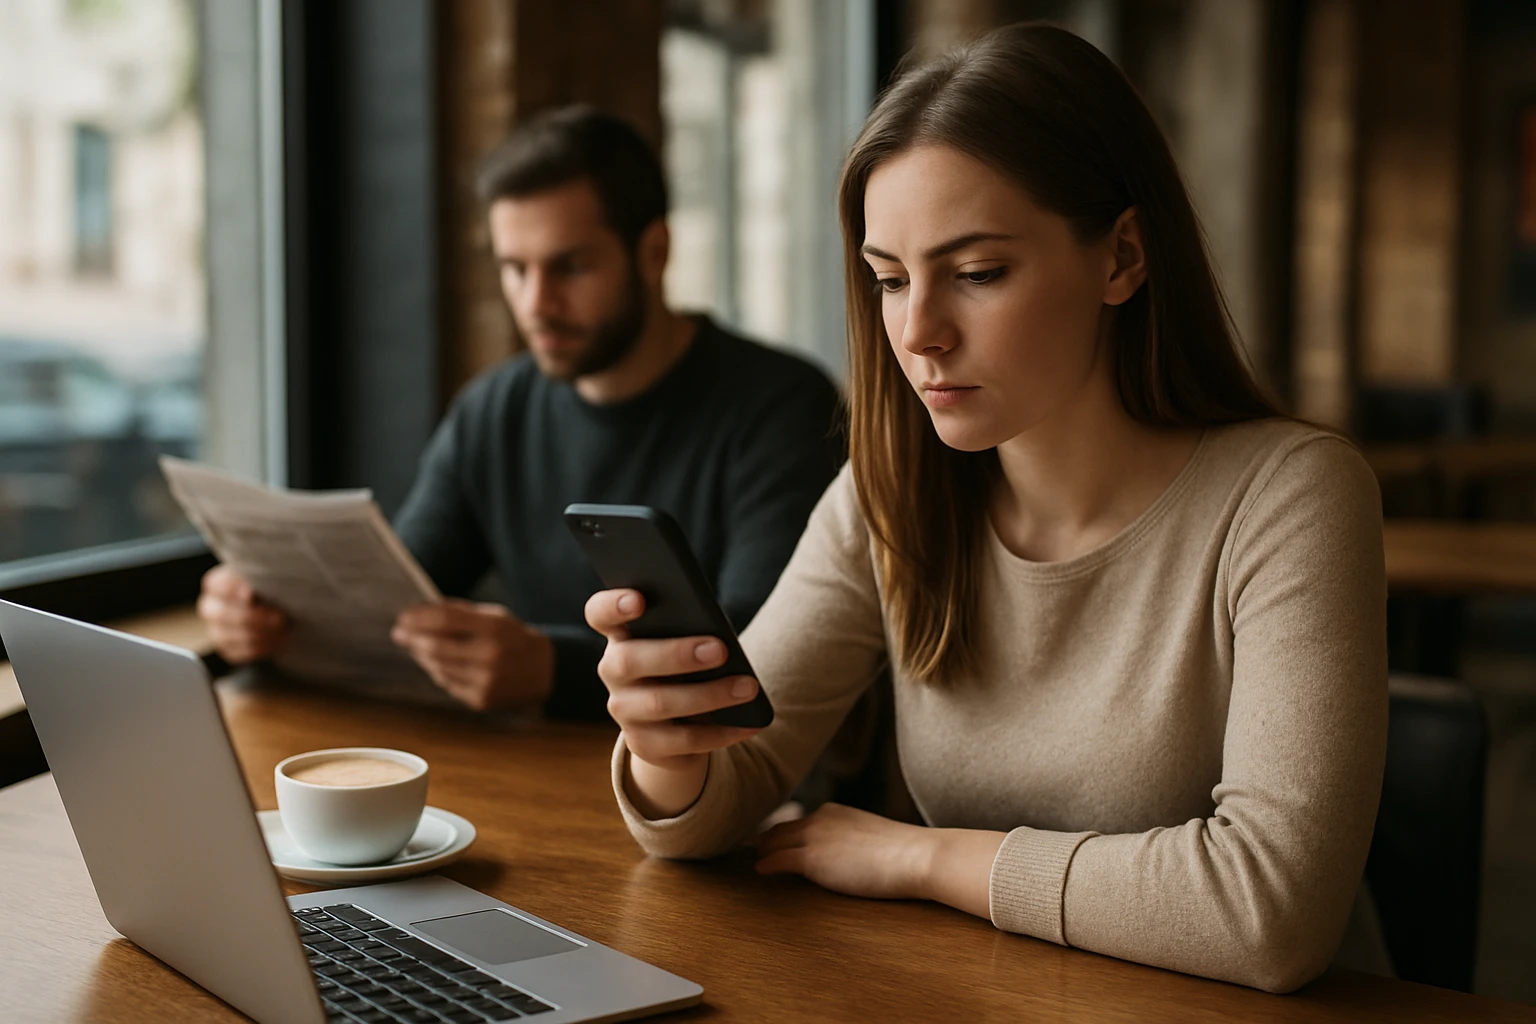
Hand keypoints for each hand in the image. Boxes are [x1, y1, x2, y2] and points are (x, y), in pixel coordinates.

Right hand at [197, 565, 288, 663]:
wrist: (277, 611)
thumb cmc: (271, 590)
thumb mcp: (267, 580)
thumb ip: (261, 580)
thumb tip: (258, 589)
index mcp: (217, 584)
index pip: (215, 584)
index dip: (231, 589)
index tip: (251, 594)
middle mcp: (210, 607)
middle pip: (222, 613)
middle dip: (254, 617)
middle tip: (280, 618)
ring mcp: (215, 630)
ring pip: (229, 636)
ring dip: (261, 635)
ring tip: (284, 631)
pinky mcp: (226, 649)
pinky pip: (238, 653)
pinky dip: (261, 648)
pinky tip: (278, 642)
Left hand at [391, 600, 552, 711]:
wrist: (543, 671)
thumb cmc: (512, 638)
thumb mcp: (494, 616)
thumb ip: (459, 613)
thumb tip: (417, 614)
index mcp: (496, 629)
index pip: (446, 621)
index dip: (420, 618)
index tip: (403, 617)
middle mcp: (491, 656)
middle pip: (437, 647)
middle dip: (413, 639)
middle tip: (399, 634)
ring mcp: (486, 681)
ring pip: (438, 668)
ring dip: (423, 656)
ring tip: (418, 647)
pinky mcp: (481, 700)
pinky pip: (447, 684)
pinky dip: (439, 672)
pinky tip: (440, 664)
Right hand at [585, 587, 762, 818]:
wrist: (676, 721)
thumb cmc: (687, 664)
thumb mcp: (686, 641)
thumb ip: (690, 629)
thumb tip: (719, 636)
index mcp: (621, 634)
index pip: (600, 614)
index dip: (613, 606)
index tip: (639, 599)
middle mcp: (613, 671)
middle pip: (630, 660)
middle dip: (676, 654)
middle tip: (720, 649)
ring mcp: (625, 710)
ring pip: (659, 703)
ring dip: (709, 695)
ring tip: (747, 687)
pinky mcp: (643, 744)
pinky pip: (682, 741)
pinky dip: (720, 732)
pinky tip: (749, 724)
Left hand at [756, 803, 935, 901]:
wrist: (917, 856)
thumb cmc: (904, 852)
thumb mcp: (870, 837)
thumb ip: (849, 840)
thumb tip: (843, 856)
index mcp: (833, 812)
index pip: (798, 822)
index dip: (782, 835)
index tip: (771, 843)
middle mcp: (820, 818)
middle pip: (779, 830)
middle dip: (765, 842)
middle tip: (755, 853)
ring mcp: (814, 837)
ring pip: (773, 842)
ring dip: (763, 853)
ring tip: (755, 862)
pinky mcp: (813, 859)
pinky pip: (778, 861)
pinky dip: (766, 865)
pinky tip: (760, 871)